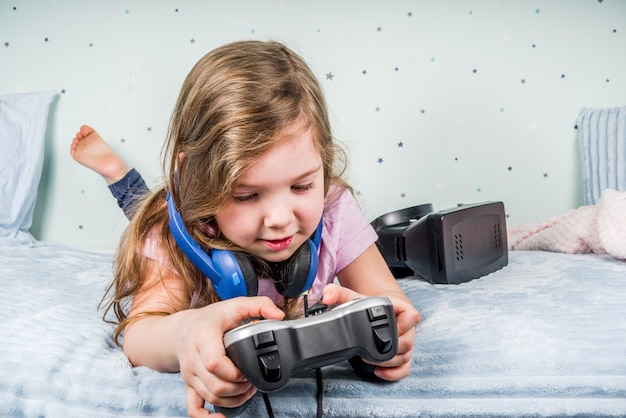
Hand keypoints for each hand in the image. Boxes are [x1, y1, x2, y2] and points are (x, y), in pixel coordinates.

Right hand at [175, 296, 284, 417]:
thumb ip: (259, 305)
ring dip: (232, 399)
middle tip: (252, 381)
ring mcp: (190, 374)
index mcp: (203, 337)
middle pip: (215, 385)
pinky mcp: (189, 386)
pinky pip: (193, 408)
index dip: (235, 372)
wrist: (182, 330)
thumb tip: (278, 315)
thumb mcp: (235, 305)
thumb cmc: (210, 319)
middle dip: (239, 388)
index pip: (214, 363)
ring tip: (246, 390)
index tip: (248, 369)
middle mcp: (193, 358)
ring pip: (210, 397)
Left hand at [321, 283, 419, 380]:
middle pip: (407, 342)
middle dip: (389, 349)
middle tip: (370, 349)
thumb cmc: (370, 304)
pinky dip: (393, 373)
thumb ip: (338, 292)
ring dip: (388, 362)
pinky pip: (404, 369)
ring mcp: (406, 343)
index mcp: (400, 310)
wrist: (379, 310)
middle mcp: (406, 328)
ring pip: (405, 357)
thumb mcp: (355, 296)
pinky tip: (378, 372)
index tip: (389, 327)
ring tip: (369, 360)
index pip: (412, 316)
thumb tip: (326, 296)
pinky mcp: (402, 356)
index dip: (404, 324)